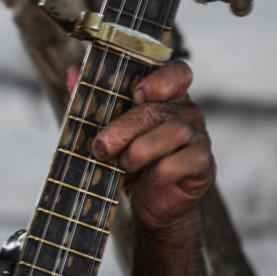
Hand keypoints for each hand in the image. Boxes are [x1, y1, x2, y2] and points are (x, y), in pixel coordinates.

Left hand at [68, 59, 214, 232]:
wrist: (151, 204)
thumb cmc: (132, 161)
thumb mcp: (109, 131)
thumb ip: (94, 100)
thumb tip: (73, 70)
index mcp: (166, 98)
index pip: (177, 72)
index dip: (161, 78)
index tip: (137, 93)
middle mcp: (186, 113)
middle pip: (159, 109)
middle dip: (125, 127)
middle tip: (103, 146)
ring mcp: (198, 137)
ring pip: (175, 131)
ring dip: (142, 149)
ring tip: (124, 163)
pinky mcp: (203, 164)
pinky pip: (186, 160)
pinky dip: (163, 170)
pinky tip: (150, 178)